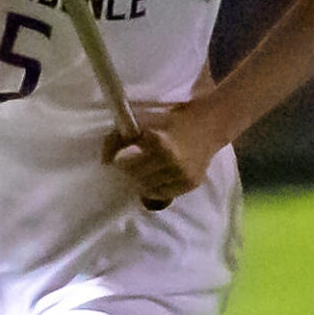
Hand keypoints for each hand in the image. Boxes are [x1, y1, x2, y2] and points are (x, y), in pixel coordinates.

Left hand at [103, 104, 225, 204]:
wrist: (209, 125)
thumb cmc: (172, 121)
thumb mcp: (146, 121)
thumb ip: (122, 136)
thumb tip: (104, 159)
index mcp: (159, 142)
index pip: (126, 162)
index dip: (117, 161)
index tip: (113, 160)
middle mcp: (172, 162)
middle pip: (136, 176)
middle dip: (127, 171)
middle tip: (127, 165)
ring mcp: (183, 175)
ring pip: (148, 188)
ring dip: (141, 181)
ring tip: (143, 170)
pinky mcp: (191, 184)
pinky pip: (164, 193)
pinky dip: (156, 188)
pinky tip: (156, 177)